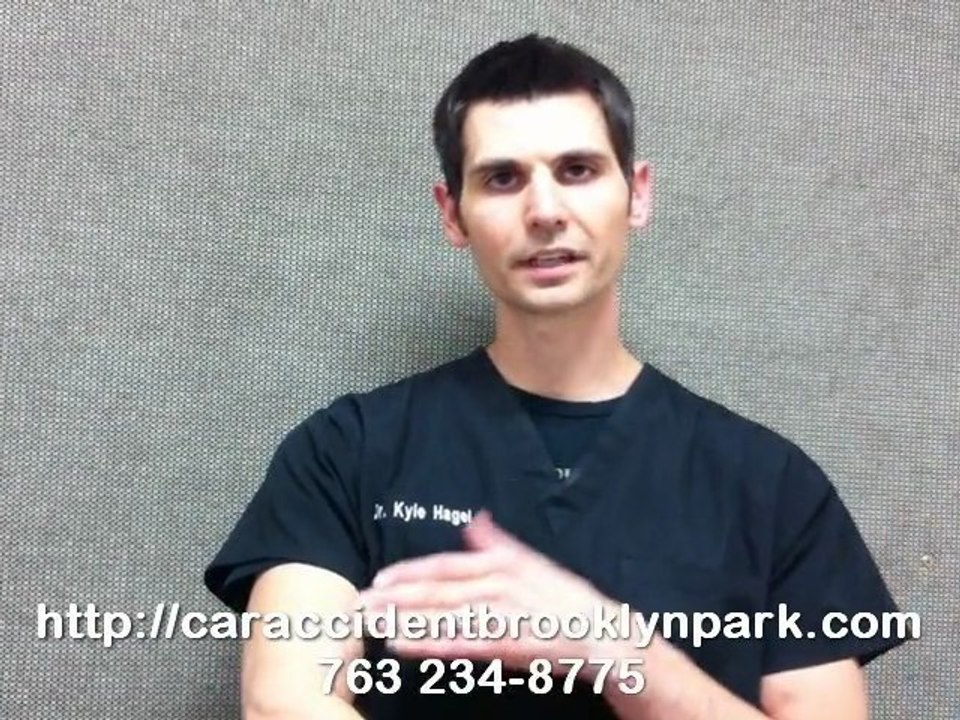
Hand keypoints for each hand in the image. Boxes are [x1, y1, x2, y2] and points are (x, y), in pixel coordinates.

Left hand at [357, 510, 616, 672]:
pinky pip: (460, 643)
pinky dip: (429, 643)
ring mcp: (502, 613)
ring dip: (403, 619)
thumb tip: (476, 518)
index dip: (411, 572)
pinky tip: (402, 645)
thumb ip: (499, 541)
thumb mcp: (533, 561)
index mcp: (502, 562)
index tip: (380, 578)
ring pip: (443, 616)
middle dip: (395, 597)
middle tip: (360, 602)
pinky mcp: (507, 643)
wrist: (602, 634)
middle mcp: (499, 583)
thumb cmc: (564, 599)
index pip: (446, 565)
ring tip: (371, 623)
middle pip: (437, 590)